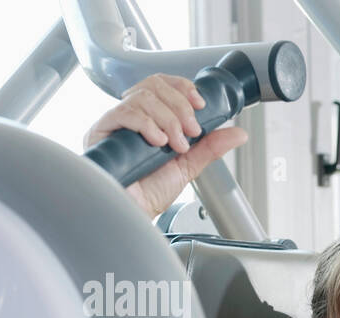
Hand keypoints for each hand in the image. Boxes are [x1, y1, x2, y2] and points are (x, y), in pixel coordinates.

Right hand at [84, 73, 248, 219]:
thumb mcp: (189, 165)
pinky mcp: (100, 132)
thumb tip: (239, 133)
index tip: (200, 104)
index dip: (182, 87)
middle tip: (191, 132)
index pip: (162, 84)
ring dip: (169, 120)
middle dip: (180, 107)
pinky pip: (124, 113)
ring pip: (143, 98)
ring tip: (176, 145)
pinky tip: (158, 143)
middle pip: (154, 85)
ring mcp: (114, 122)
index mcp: (149, 117)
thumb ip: (211, 146)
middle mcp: (130, 116)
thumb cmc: (152, 191)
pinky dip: (148, 125)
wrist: (135, 213)